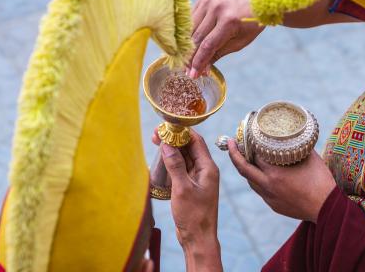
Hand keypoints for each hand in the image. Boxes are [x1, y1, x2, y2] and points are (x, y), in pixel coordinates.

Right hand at [157, 129, 222, 270]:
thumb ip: (175, 166)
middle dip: (175, 140)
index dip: (182, 132)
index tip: (167, 126)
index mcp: (208, 168)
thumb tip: (168, 145)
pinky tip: (161, 161)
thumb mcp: (182, 189)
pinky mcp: (191, 186)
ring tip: (156, 143)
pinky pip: (181, 169)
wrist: (198, 238)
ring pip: (185, 158)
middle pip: (190, 148)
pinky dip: (171, 163)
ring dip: (172, 151)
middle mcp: (205, 171)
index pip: (197, 142)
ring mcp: (198, 179)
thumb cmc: (194, 216)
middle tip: (157, 135)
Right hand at [188, 0, 264, 77]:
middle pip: (196, 38)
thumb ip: (218, 54)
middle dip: (191, 57)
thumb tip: (202, 70)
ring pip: (190, 29)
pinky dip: (189, 33)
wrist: (253, 1)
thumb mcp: (238, 43)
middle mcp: (216, 8)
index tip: (192, 75)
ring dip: (186, 46)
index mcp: (229, 21)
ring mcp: (208, 1)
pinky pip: (191, 20)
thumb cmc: (249, 25)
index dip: (198, 62)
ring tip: (186, 61)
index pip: (208, 45)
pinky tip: (188, 45)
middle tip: (186, 71)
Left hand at [228, 140, 335, 222]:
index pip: (255, 156)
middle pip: (244, 169)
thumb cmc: (321, 181)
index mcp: (275, 174)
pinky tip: (262, 175)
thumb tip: (292, 134)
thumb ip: (297, 147)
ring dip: (246, 169)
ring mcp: (270, 198)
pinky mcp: (274, 206)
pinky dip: (258, 181)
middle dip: (234, 155)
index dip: (249, 144)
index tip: (245, 135)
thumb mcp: (310, 158)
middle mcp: (268, 186)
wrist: (327, 208)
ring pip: (250, 182)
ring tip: (244, 158)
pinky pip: (260, 191)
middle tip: (230, 143)